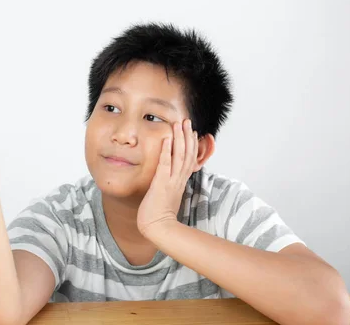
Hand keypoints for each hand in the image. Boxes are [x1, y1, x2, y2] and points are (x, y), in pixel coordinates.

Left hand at [137, 119, 198, 236]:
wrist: (157, 228)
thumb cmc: (158, 216)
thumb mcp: (167, 197)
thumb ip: (169, 187)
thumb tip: (166, 182)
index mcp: (180, 182)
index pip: (190, 160)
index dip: (192, 145)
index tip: (192, 133)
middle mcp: (178, 180)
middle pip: (188, 154)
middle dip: (188, 137)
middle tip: (187, 121)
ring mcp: (171, 181)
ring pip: (179, 156)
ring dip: (179, 138)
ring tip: (179, 124)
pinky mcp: (161, 183)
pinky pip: (165, 163)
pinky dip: (167, 150)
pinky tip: (167, 138)